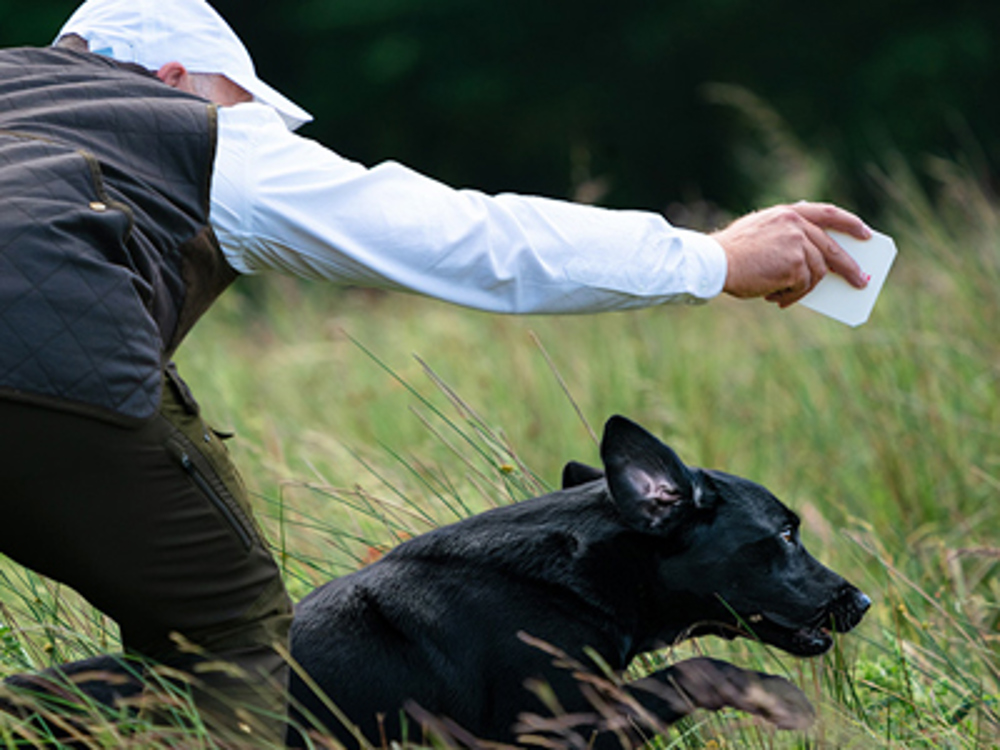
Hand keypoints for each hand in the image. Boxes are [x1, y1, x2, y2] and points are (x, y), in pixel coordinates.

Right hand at [711, 201, 871, 306]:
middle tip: (861, 282)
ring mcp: (797, 244)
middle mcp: (796, 225)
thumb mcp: (760, 236)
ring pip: (817, 273)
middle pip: (832, 248)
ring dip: (804, 289)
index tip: (866, 234)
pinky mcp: (794, 265)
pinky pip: (803, 287)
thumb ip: (786, 240)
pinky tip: (776, 299)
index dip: (850, 223)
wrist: (715, 263)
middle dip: (848, 268)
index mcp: (787, 213)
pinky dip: (792, 296)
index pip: (828, 213)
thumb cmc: (731, 255)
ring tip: (787, 297)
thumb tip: (813, 268)